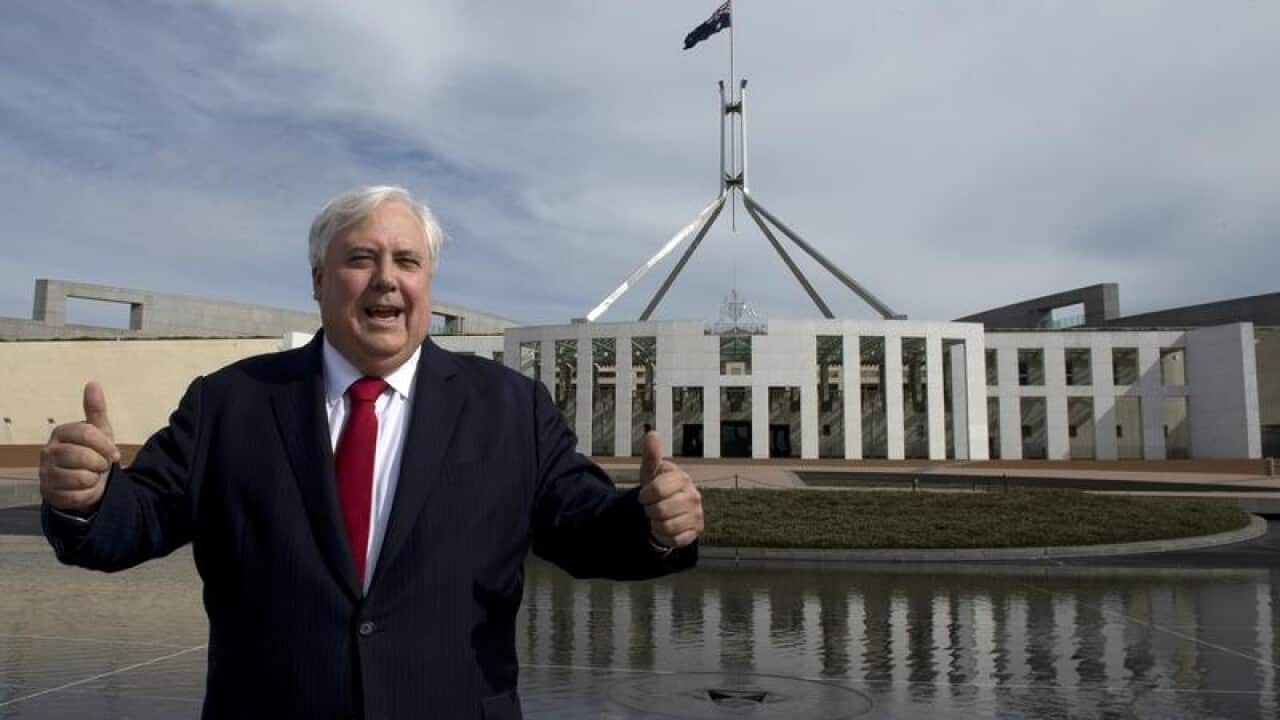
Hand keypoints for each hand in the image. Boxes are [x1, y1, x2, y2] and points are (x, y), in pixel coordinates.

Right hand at [39, 381, 119, 513]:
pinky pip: (75, 495)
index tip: (114, 454)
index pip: (86, 433)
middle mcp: (48, 451)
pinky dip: (87, 494)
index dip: (105, 445)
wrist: (86, 483)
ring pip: (79, 477)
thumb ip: (96, 409)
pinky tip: (84, 488)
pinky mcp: (49, 493)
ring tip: (92, 475)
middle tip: (102, 466)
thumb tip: (93, 383)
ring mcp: (46, 473)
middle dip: (100, 463)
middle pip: (83, 456)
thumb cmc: (92, 452)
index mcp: (61, 433)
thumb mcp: (99, 431)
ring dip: (94, 479)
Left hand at [637, 431, 702, 547]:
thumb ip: (651, 455)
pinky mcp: (695, 532)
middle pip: (661, 510)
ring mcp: (697, 515)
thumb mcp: (651, 472)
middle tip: (651, 508)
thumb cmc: (657, 488)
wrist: (666, 509)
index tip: (644, 496)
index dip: (645, 496)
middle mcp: (694, 496)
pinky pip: (674, 539)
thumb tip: (652, 433)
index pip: (657, 490)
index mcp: (682, 479)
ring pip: (667, 526)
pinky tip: (664, 528)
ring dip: (656, 524)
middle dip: (650, 511)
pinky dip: (663, 536)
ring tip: (657, 517)